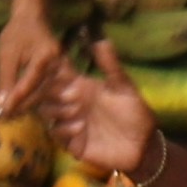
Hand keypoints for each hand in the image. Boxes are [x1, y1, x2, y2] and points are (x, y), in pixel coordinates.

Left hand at [0, 0, 70, 120]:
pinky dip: (33, 97)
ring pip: (44, 94)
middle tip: (4, 116)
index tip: (3, 112)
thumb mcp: (7, 54)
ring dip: (27, 104)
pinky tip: (21, 104)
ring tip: (10, 113)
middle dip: (22, 105)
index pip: (30, 83)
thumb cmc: (17, 33)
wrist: (32, 18)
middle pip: (40, 92)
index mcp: (46, 57)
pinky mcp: (60, 73)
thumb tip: (0, 104)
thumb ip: (5, 79)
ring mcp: (62, 69)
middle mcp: (59, 65)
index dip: (16, 99)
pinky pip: (47, 89)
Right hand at [53, 51, 156, 182]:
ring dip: (57, 109)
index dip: (52, 68)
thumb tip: (102, 40)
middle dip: (51, 90)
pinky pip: (54, 132)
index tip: (55, 67)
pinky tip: (80, 127)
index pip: (57, 73)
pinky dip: (63, 128)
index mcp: (80, 86)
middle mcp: (70, 102)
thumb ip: (111, 66)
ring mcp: (68, 122)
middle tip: (72, 94)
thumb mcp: (124, 87)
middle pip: (44, 91)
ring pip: (45, 111)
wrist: (142, 146)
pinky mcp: (70, 142)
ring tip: (77, 110)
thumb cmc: (135, 114)